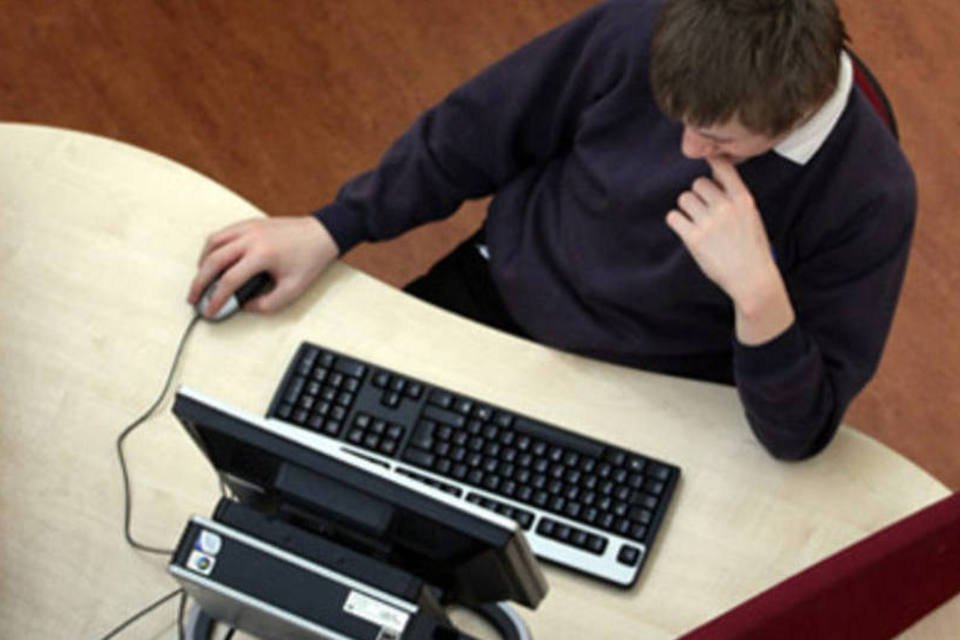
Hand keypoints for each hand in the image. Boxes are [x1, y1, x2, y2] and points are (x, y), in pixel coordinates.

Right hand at [187, 216, 338, 317]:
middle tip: (193, 298)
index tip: (209, 311)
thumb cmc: (310, 260)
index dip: (216, 298)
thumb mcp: (293, 290)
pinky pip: (222, 233)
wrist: (322, 234)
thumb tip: (245, 306)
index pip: (229, 280)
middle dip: (199, 282)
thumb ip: (268, 304)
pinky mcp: (250, 223)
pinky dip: (212, 247)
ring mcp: (248, 227)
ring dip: (202, 262)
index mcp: (262, 254)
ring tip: (201, 280)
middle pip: (213, 260)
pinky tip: (212, 260)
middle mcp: (251, 238)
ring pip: (213, 243)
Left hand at [665, 157, 794, 344]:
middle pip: (697, 183)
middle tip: (703, 211)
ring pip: (684, 199)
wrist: (751, 278)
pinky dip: (676, 221)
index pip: (724, 167)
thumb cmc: (752, 248)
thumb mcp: (752, 216)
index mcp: (743, 199)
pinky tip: (685, 229)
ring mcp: (709, 222)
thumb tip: (713, 176)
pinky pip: (673, 217)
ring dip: (686, 208)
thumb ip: (734, 196)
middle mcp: (725, 207)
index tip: (707, 160)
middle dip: (698, 195)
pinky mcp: (694, 238)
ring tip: (695, 222)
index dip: (712, 161)